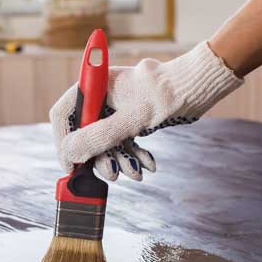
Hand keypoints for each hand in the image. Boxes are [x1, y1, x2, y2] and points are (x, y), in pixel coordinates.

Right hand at [50, 41, 242, 180]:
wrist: (198, 87)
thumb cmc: (165, 96)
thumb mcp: (130, 121)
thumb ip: (98, 137)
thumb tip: (71, 153)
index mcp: (94, 87)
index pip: (63, 115)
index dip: (64, 142)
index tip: (72, 166)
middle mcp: (100, 96)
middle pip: (84, 133)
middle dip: (99, 157)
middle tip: (113, 175)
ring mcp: (114, 108)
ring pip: (105, 141)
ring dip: (119, 160)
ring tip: (136, 171)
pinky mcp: (129, 118)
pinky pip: (122, 141)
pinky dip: (133, 154)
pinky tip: (148, 164)